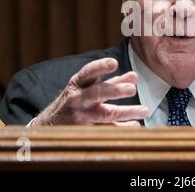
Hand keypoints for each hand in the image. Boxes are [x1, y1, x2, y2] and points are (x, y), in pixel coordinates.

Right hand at [31, 58, 148, 125]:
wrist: (49, 125)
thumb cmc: (75, 100)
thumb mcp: (87, 87)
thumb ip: (112, 81)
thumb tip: (135, 76)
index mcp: (78, 83)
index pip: (89, 72)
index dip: (101, 66)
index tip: (114, 62)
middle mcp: (78, 99)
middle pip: (98, 93)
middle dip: (116, 90)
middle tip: (133, 89)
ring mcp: (81, 117)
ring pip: (106, 114)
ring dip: (128, 112)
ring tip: (145, 110)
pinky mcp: (85, 131)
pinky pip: (107, 130)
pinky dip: (123, 128)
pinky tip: (135, 125)